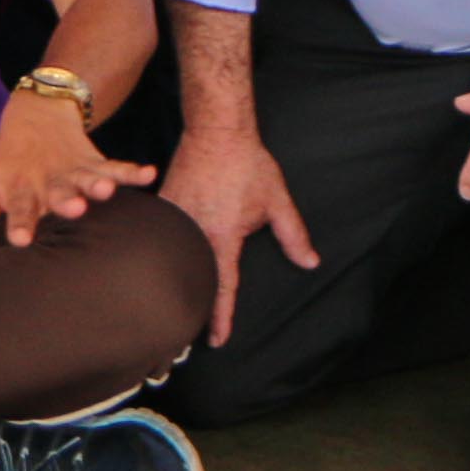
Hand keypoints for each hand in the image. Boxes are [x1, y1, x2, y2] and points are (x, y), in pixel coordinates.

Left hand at [0, 84, 155, 250]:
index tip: (21, 241)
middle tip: (73, 210)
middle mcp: (48, 181)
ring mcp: (73, 171)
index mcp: (22, 190)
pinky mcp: (94, 162)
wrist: (34, 114)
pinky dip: (131, 171)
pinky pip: (116, 167)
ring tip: (107, 191)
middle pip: (57, 193)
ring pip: (86, 178)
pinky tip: (149, 173)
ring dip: (97, 184)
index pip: (20, 210)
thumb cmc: (9, 164)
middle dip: (64, 202)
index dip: (20, 224)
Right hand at [156, 124, 317, 345]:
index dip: (221, 315)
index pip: (223, 285)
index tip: (218, 340)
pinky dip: (163, 252)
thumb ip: (294, 235)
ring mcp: (175, 216)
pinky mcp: (165, 204)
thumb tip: (310, 262)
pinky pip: (163, 236)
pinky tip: (159, 263)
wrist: (216, 130)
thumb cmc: (247, 164)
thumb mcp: (277, 202)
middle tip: (189, 335)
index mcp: (223, 235)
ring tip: (172, 305)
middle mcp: (194, 230)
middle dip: (193, 306)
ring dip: (175, 280)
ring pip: (173, 258)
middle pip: (192, 277)